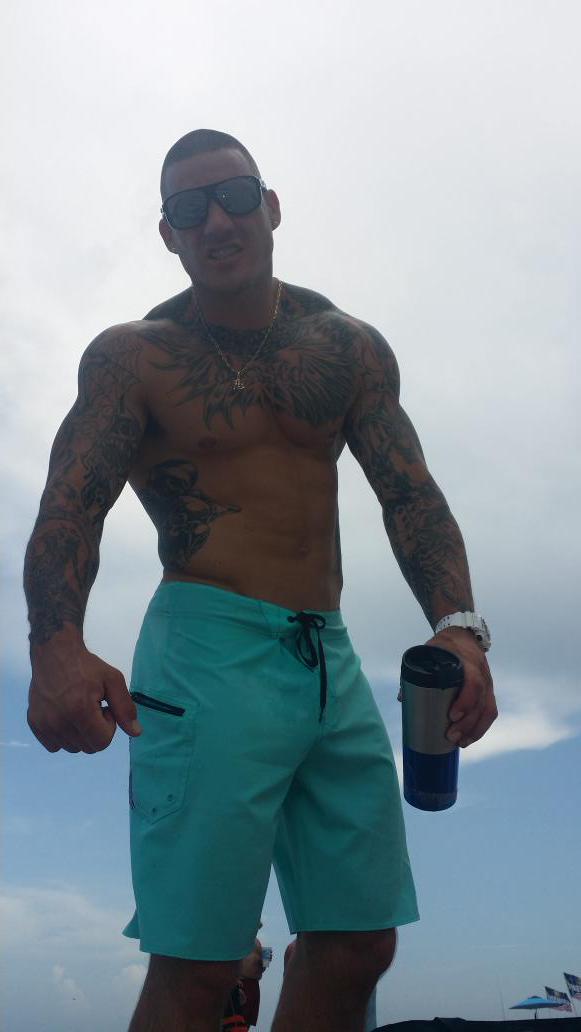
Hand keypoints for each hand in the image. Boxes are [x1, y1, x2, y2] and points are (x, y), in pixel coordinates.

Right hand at [28, 636, 141, 753]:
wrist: (55, 653)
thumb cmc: (86, 666)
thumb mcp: (113, 680)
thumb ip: (125, 708)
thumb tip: (136, 733)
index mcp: (80, 710)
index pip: (102, 743)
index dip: (108, 726)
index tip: (104, 708)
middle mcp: (59, 721)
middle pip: (88, 748)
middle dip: (96, 730)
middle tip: (92, 708)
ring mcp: (44, 724)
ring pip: (72, 748)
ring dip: (80, 733)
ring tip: (78, 709)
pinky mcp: (34, 723)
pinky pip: (54, 746)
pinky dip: (63, 736)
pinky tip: (65, 716)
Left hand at [425, 628, 496, 747]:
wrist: (463, 635)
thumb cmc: (444, 646)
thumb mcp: (429, 652)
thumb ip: (417, 672)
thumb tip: (403, 698)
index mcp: (468, 662)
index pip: (473, 683)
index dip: (465, 701)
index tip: (451, 716)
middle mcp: (482, 673)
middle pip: (481, 703)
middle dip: (467, 724)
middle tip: (450, 737)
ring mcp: (488, 683)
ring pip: (488, 710)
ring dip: (475, 730)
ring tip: (460, 743)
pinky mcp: (489, 691)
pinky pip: (490, 712)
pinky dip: (480, 727)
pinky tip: (469, 738)